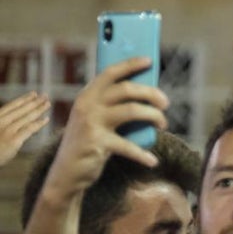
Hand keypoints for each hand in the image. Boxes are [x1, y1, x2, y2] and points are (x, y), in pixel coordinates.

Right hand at [0, 89, 50, 166]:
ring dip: (39, 109)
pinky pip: (29, 129)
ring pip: (26, 117)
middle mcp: (0, 122)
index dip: (23, 99)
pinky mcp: (13, 140)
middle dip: (34, 102)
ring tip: (48, 104)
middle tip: (45, 96)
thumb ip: (5, 123)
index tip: (33, 93)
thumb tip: (23, 118)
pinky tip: (46, 119)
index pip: (11, 106)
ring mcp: (7, 131)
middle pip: (21, 110)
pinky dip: (38, 123)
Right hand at [42, 58, 167, 203]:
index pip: (110, 72)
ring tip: (163, 124)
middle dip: (151, 93)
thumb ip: (113, 104)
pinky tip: (152, 160)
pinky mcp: (97, 143)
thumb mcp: (96, 118)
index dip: (130, 64)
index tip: (149, 60)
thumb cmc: (89, 141)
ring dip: (154, 116)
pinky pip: (128, 146)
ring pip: (133, 110)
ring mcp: (91, 123)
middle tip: (165, 103)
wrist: (66, 173)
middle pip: (127, 89)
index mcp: (87, 95)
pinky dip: (142, 154)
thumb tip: (149, 93)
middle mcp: (87, 105)